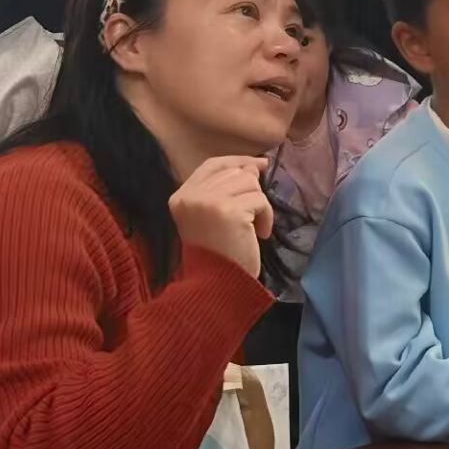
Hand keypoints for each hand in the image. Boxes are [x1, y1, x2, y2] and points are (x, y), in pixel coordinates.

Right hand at [169, 156, 273, 277]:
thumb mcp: (214, 217)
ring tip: (253, 228)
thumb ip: (226, 189)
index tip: (260, 165)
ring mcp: (207, 202)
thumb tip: (256, 165)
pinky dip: (266, 217)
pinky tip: (260, 235)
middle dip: (251, 193)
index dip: (238, 162)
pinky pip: (260, 200)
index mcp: (181, 196)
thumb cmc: (218, 255)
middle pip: (235, 173)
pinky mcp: (228, 211)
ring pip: (250, 183)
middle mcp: (190, 196)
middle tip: (250, 218)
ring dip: (259, 206)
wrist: (216, 287)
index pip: (213, 164)